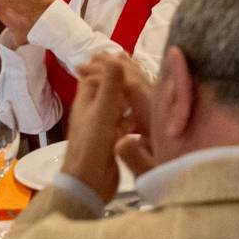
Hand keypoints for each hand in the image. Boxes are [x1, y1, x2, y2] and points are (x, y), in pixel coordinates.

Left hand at [59, 53, 143, 202]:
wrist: (89, 183)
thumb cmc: (93, 145)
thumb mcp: (103, 111)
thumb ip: (110, 85)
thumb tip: (114, 56)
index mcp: (87, 100)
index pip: (96, 75)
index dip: (108, 64)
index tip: (127, 55)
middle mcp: (94, 110)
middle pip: (109, 88)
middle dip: (123, 79)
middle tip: (143, 69)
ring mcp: (105, 125)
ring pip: (120, 105)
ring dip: (132, 97)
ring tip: (151, 88)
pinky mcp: (115, 138)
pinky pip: (126, 121)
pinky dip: (136, 116)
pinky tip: (150, 115)